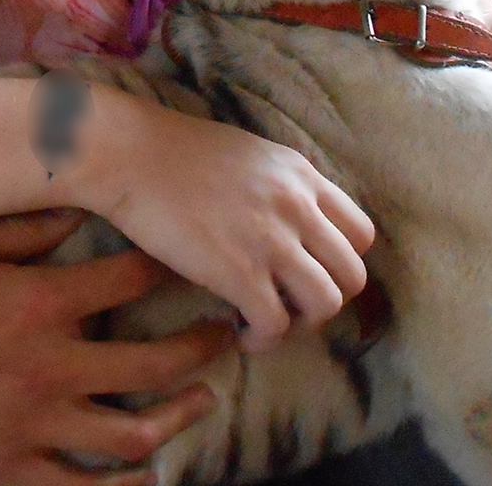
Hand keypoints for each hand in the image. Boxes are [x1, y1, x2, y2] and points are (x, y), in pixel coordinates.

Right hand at [0, 210, 233, 485]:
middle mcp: (50, 366)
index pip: (128, 281)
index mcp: (36, 304)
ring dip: (180, 412)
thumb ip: (22, 227)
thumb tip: (79, 209)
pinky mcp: (14, 469)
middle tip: (222, 332)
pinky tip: (149, 474)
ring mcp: (36, 424)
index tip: (184, 259)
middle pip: (155, 361)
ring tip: (201, 397)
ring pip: (135, 431)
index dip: (165, 266)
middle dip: (201, 343)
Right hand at [76, 93, 374, 353]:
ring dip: (301, 323)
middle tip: (291, 303)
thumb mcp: (251, 154)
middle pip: (353, 275)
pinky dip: (263, 339)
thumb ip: (281, 186)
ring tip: (268, 321)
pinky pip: (275, 324)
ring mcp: (271, 241)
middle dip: (326, 298)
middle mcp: (298, 208)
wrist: (129, 154)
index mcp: (302, 176)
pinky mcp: (239, 273)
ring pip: (326, 304)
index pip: (361, 233)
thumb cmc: (174, 152)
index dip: (341, 262)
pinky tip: (241, 333)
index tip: (310, 271)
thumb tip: (290, 223)